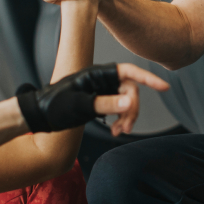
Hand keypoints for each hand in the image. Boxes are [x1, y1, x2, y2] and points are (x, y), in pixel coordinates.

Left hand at [16, 63, 167, 135]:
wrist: (39, 115)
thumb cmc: (53, 106)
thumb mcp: (78, 106)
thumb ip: (105, 104)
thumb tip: (129, 102)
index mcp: (96, 74)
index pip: (128, 72)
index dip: (147, 78)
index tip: (164, 87)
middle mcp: (101, 80)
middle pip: (130, 91)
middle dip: (131, 110)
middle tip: (124, 128)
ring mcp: (101, 90)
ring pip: (126, 102)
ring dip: (127, 117)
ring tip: (118, 132)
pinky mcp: (99, 101)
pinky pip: (118, 108)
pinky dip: (120, 120)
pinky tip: (114, 129)